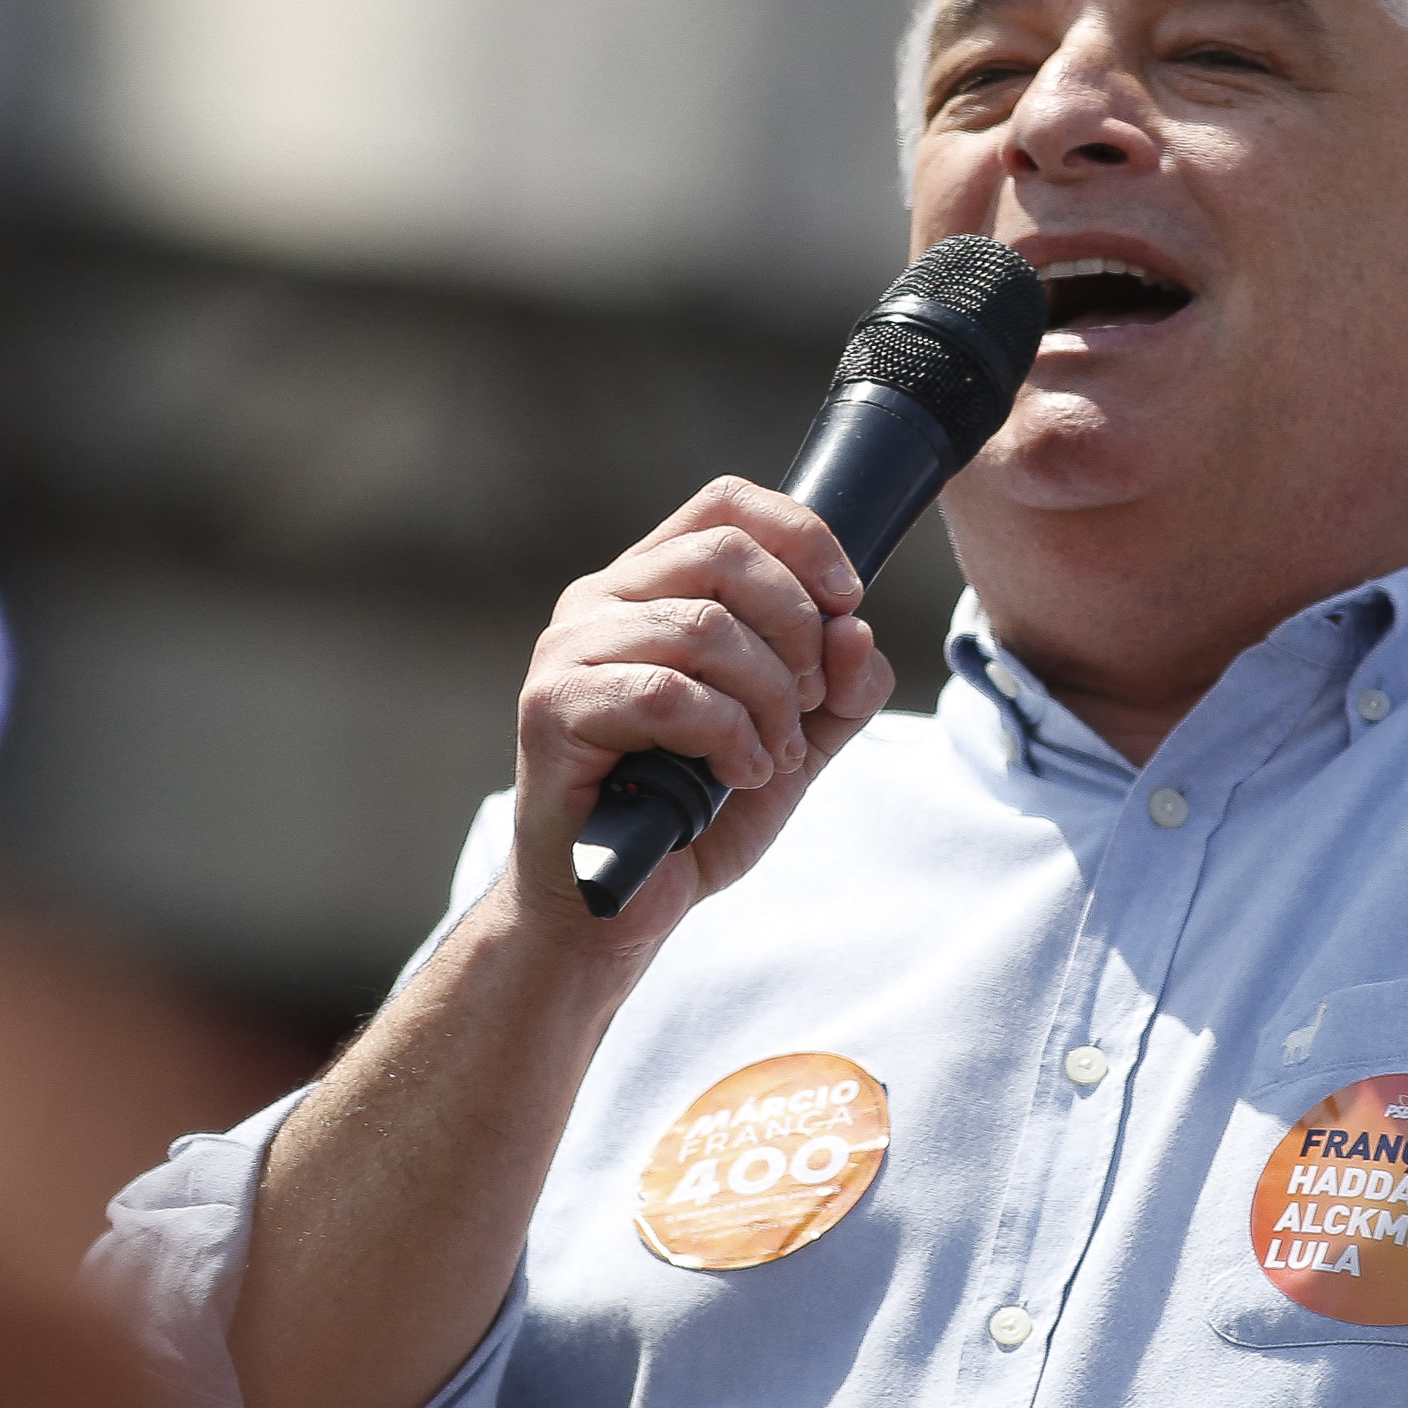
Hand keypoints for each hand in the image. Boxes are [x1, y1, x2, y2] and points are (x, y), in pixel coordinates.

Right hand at [503, 477, 895, 951]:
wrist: (618, 904)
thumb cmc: (696, 811)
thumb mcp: (797, 737)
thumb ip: (839, 682)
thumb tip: (854, 628)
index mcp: (651, 585)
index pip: (727, 502)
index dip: (803, 537)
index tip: (848, 600)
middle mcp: (599, 600)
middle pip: (727, 553)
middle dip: (797, 628)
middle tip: (808, 701)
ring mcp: (568, 651)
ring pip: (705, 627)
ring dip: (769, 699)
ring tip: (773, 754)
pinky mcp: (553, 709)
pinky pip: (669, 694)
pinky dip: (730, 736)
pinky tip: (739, 774)